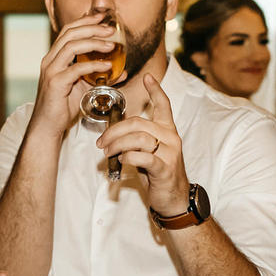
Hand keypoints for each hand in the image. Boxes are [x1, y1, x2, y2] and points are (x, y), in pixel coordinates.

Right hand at [29, 16, 120, 135]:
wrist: (48, 127)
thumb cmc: (63, 107)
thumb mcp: (83, 88)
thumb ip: (99, 77)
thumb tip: (121, 71)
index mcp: (54, 58)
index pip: (68, 31)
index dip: (85, 22)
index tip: (101, 17)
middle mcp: (50, 60)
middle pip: (70, 34)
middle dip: (91, 27)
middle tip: (110, 29)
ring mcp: (51, 71)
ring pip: (71, 46)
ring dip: (94, 43)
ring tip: (111, 45)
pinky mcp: (56, 83)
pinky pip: (76, 69)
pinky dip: (94, 66)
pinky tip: (107, 66)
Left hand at [97, 74, 189, 215]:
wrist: (174, 199)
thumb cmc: (158, 174)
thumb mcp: (149, 152)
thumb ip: (136, 139)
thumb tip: (113, 134)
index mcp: (167, 130)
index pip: (164, 105)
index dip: (156, 90)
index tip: (147, 77)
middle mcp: (170, 138)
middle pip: (138, 123)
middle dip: (114, 131)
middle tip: (101, 142)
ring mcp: (169, 153)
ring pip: (138, 138)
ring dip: (117, 144)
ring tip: (107, 152)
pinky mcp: (165, 169)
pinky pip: (143, 157)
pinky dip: (128, 157)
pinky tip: (121, 161)